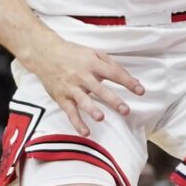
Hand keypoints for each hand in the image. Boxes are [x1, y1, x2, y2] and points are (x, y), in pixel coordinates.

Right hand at [27, 35, 146, 130]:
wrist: (44, 53)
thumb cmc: (73, 54)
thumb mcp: (93, 53)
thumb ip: (112, 65)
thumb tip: (132, 79)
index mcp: (92, 63)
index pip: (113, 73)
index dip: (127, 82)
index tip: (140, 91)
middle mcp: (82, 75)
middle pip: (99, 89)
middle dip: (113, 100)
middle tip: (126, 110)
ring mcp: (70, 87)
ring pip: (82, 100)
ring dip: (91, 109)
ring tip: (100, 118)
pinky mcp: (61, 97)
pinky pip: (69, 111)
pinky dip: (77, 122)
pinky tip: (85, 132)